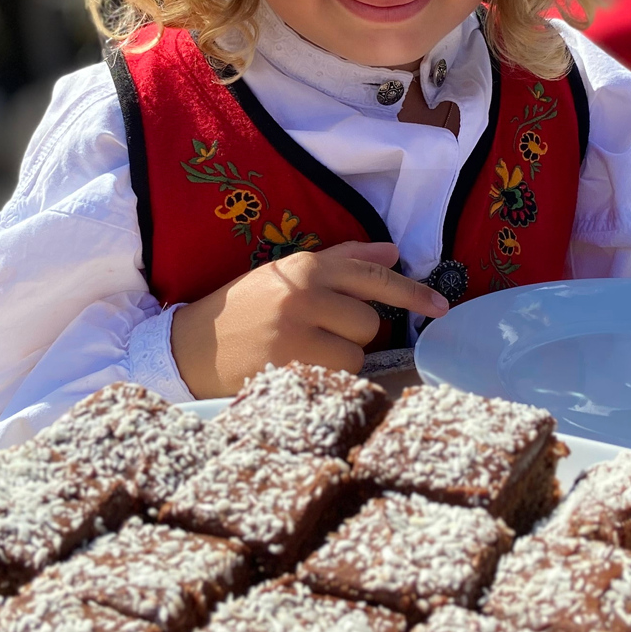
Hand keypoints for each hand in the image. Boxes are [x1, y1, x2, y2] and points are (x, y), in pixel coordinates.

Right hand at [169, 241, 450, 398]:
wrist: (189, 349)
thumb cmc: (245, 310)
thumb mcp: (286, 275)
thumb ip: (342, 261)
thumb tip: (393, 253)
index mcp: (304, 266)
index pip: (371, 276)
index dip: (412, 293)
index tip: (441, 306)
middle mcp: (302, 293)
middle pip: (369, 322)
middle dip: (352, 333)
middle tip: (317, 334)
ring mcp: (295, 332)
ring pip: (356, 353)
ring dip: (338, 359)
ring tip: (301, 353)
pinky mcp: (288, 366)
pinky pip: (336, 377)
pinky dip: (324, 378)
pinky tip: (294, 370)